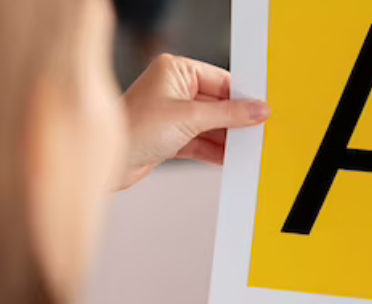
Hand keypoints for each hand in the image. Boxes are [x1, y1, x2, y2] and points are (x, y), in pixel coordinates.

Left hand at [119, 55, 269, 189]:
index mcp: (175, 70)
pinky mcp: (170, 136)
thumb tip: (257, 110)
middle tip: (257, 132)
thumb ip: (227, 114)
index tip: (262, 109)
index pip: (220, 79)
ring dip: (225, 138)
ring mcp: (172, 113)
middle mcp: (173, 88)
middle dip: (235, 121)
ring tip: (246, 149)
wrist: (109, 165)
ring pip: (210, 124)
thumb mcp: (189, 118)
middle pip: (217, 104)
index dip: (241, 97)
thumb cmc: (134, 130)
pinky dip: (214, 150)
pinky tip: (229, 158)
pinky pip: (200, 140)